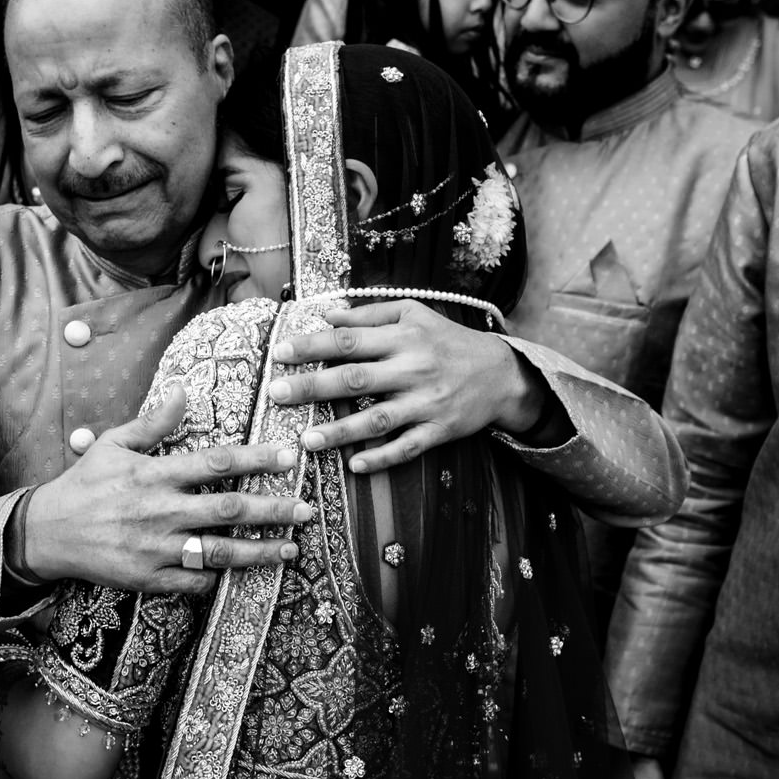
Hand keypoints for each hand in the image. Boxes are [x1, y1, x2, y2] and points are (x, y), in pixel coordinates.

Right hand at [17, 382, 309, 593]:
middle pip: (229, 508)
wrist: (47, 533)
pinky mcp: (149, 578)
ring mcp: (156, 548)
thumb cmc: (84, 484)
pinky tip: (243, 574)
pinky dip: (219, 578)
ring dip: (260, 551)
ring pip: (219, 551)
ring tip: (291, 548)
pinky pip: (194, 582)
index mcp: (154, 474)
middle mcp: (160, 511)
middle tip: (306, 509)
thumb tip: (182, 391)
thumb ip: (152, 423)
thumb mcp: (112, 444)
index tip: (289, 456)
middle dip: (273, 509)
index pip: (216, 463)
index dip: (256, 458)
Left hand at [267, 301, 564, 474]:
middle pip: (355, 379)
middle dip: (312, 387)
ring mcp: (426, 403)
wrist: (501, 373)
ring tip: (306, 440)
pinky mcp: (439, 431)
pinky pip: (407, 448)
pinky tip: (354, 464)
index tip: (280, 351)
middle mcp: (413, 369)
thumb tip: (325, 313)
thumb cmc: (448, 339)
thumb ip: (368, 315)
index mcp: (404, 337)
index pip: (349, 340)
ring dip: (340, 431)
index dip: (312, 345)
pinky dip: (381, 458)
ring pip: (377, 420)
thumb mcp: (414, 314)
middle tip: (276, 393)